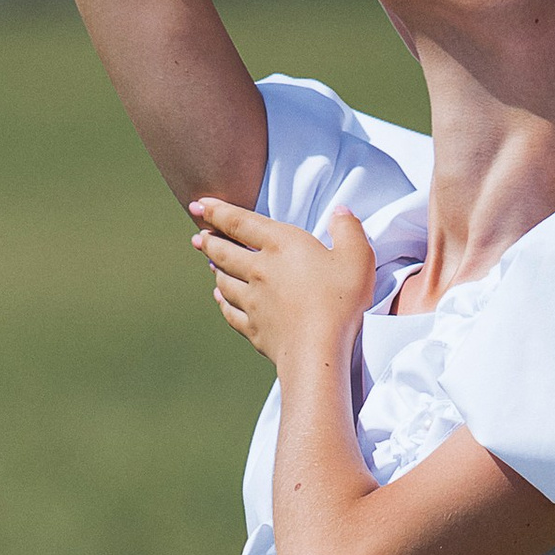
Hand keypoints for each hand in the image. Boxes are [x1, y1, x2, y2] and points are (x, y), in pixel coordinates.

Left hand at [189, 195, 374, 368]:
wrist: (318, 350)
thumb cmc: (339, 300)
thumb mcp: (357, 256)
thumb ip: (348, 229)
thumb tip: (341, 212)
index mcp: (280, 245)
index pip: (239, 221)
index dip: (215, 210)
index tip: (198, 204)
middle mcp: (259, 270)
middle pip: (224, 252)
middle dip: (209, 241)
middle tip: (198, 236)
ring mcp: (252, 301)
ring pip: (224, 281)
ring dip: (216, 270)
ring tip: (211, 263)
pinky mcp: (254, 328)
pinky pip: (230, 312)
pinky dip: (223, 303)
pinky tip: (220, 299)